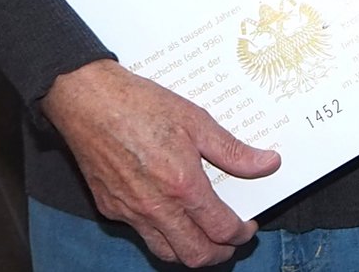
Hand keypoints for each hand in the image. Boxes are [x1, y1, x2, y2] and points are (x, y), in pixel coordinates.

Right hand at [41, 59, 278, 265]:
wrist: (89, 102)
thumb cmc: (141, 106)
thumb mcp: (197, 122)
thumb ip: (233, 151)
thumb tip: (268, 164)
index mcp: (182, 186)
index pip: (219, 229)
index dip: (240, 234)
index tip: (248, 227)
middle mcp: (155, 207)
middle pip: (194, 255)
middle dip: (219, 254)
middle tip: (231, 240)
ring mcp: (129, 212)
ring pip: (165, 251)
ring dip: (190, 251)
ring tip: (205, 234)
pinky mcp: (110, 209)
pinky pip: (141, 234)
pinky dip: (162, 234)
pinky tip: (172, 214)